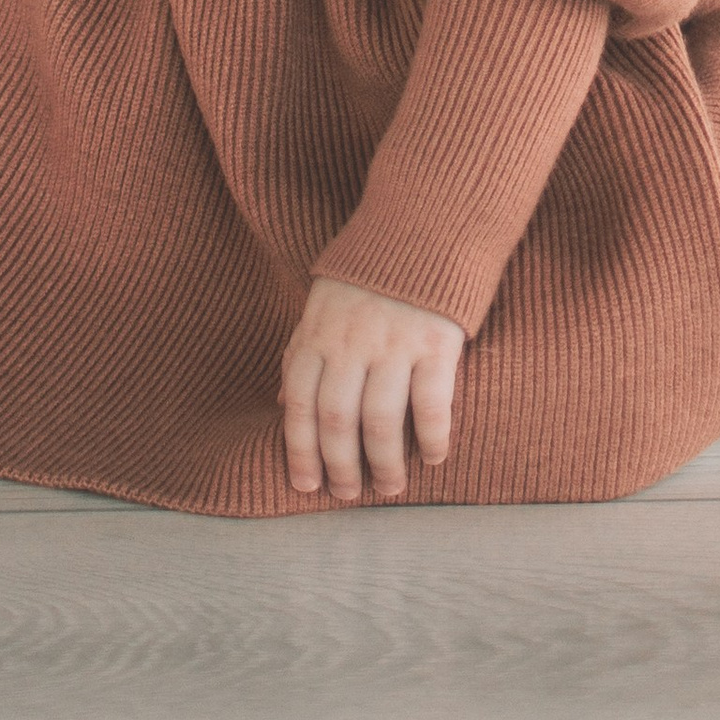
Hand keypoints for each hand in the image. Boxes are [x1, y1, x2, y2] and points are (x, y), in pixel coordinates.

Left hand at [280, 276, 462, 502]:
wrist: (424, 224)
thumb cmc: (369, 273)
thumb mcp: (322, 304)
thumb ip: (303, 352)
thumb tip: (283, 406)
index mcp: (318, 332)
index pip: (300, 404)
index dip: (300, 451)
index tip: (307, 486)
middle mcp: (351, 341)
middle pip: (337, 421)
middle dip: (341, 467)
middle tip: (349, 494)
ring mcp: (394, 342)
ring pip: (380, 422)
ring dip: (384, 464)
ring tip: (390, 486)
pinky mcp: (436, 341)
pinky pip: (432, 405)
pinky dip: (432, 438)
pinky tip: (434, 458)